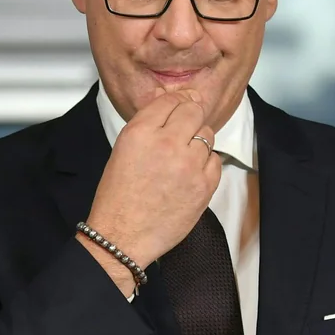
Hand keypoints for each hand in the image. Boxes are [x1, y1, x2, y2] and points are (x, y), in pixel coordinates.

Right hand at [78, 88, 221, 294]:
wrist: (123, 235)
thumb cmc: (118, 197)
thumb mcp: (122, 150)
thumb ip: (147, 127)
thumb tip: (170, 108)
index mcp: (140, 133)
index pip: (169, 99)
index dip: (178, 100)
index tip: (182, 102)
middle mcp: (166, 143)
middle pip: (193, 110)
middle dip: (191, 115)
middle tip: (186, 125)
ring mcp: (189, 164)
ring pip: (207, 134)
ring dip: (199, 140)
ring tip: (184, 155)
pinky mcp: (204, 184)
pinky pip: (216, 160)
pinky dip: (206, 163)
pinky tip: (191, 172)